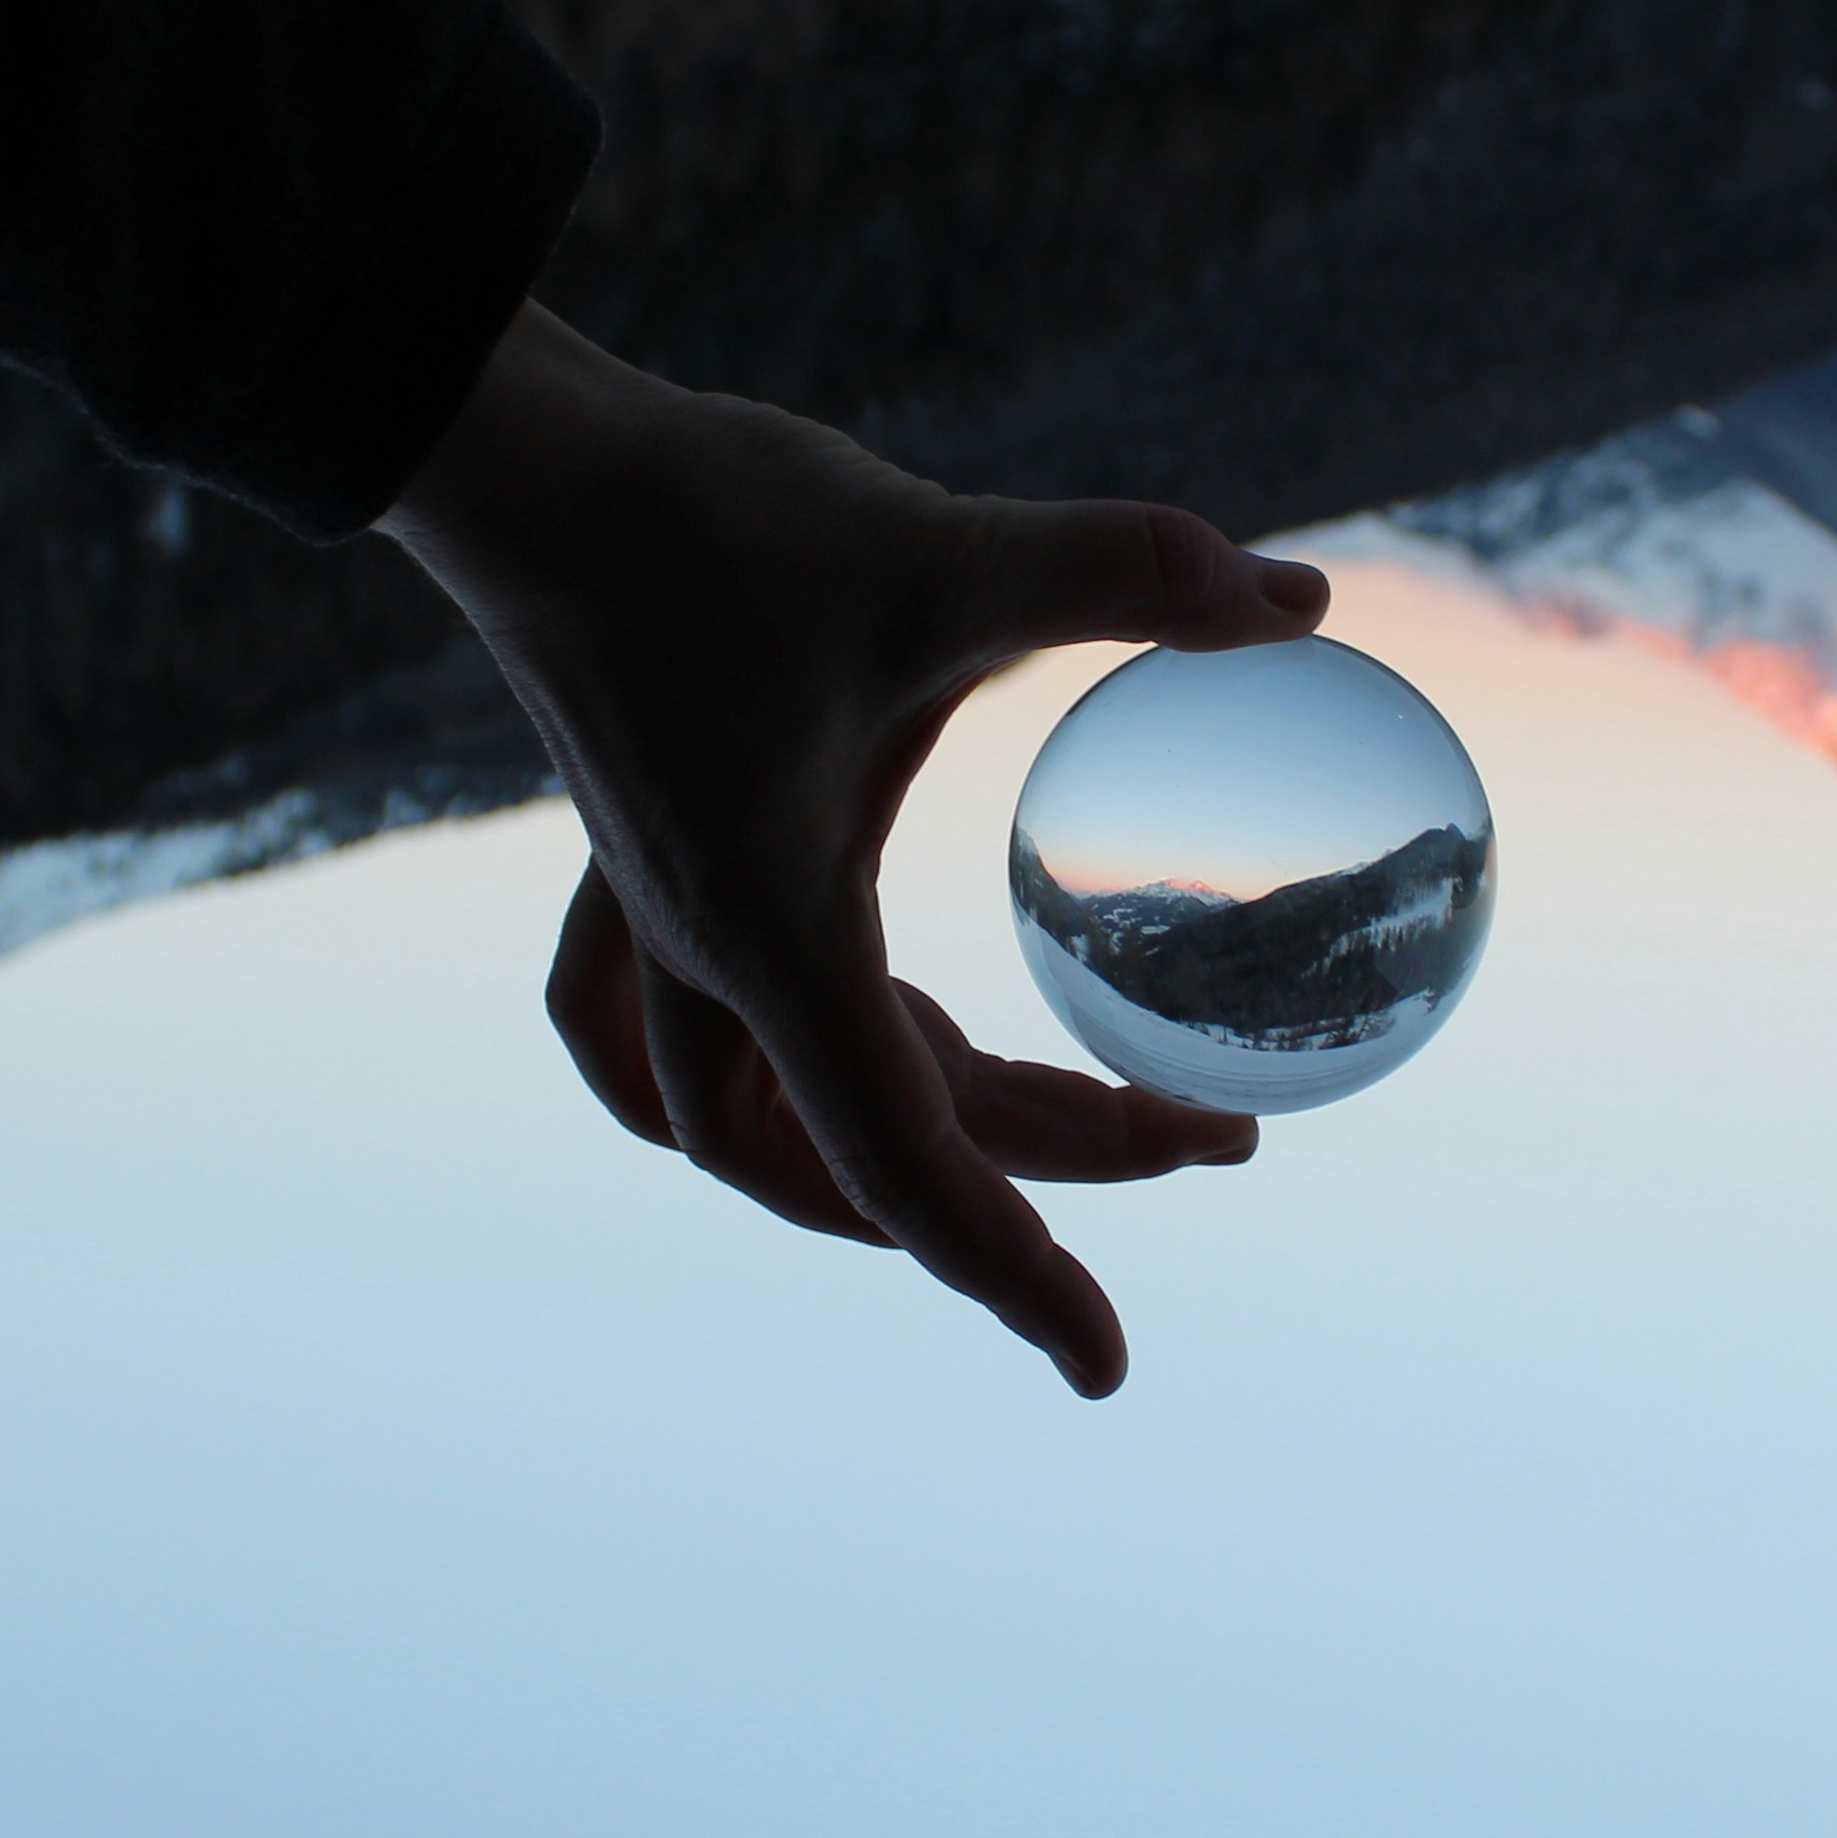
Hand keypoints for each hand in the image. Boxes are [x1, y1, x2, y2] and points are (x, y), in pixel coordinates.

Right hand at [377, 301, 1330, 1393]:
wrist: (532, 469)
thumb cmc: (711, 523)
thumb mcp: (943, 552)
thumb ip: (1127, 570)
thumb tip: (1304, 606)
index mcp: (774, 934)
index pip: (910, 1162)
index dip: (1015, 1277)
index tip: (1103, 1368)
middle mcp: (708, 959)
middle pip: (869, 1145)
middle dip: (1039, 1172)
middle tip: (1205, 1128)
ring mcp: (666, 920)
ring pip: (763, 1121)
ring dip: (908, 1142)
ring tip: (1074, 1109)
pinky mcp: (651, 865)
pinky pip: (687, 1043)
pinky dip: (782, 1079)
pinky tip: (878, 1039)